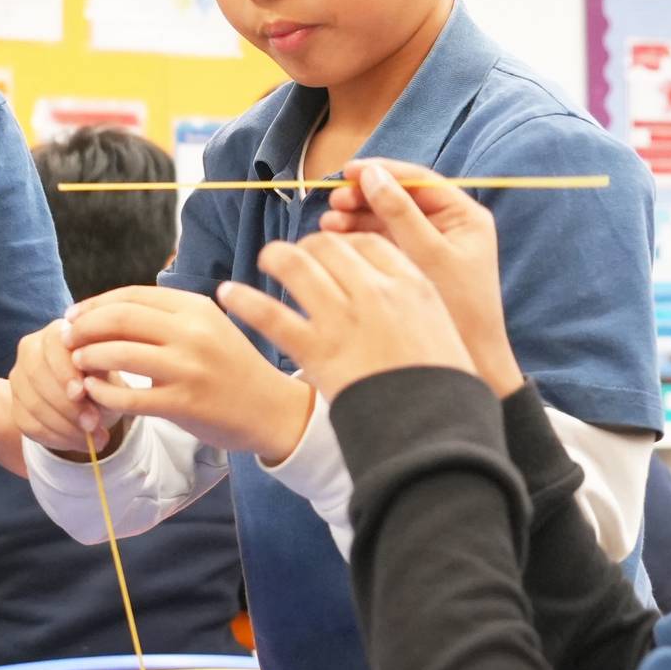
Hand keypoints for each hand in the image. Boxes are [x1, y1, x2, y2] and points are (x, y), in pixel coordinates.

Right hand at [10, 318, 121, 454]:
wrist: (91, 402)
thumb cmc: (104, 381)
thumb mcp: (110, 375)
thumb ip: (101, 378)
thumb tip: (86, 391)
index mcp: (58, 332)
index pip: (52, 344)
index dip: (65, 370)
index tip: (82, 393)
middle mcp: (32, 349)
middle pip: (37, 374)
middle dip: (66, 404)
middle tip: (92, 423)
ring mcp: (19, 377)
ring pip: (32, 403)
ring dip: (64, 425)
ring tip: (92, 437)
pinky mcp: (16, 405)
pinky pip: (29, 424)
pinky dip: (56, 438)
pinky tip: (78, 443)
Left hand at [64, 286, 311, 461]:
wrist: (271, 410)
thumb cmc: (232, 367)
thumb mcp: (208, 326)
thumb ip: (168, 316)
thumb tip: (110, 308)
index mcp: (195, 307)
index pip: (130, 296)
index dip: (93, 305)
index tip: (73, 316)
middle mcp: (192, 332)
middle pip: (119, 319)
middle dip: (83, 327)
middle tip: (66, 338)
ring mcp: (188, 368)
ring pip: (119, 355)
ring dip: (88, 358)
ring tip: (77, 364)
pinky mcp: (184, 403)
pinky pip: (129, 396)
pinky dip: (103, 392)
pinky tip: (92, 391)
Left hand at [218, 232, 475, 401]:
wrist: (434, 427)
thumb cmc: (441, 386)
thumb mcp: (441, 330)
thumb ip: (412, 304)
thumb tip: (391, 293)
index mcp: (410, 284)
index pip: (367, 243)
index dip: (345, 243)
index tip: (333, 252)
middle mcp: (374, 292)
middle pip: (329, 247)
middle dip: (308, 247)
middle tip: (296, 256)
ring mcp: (343, 319)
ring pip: (297, 267)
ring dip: (276, 258)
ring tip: (266, 261)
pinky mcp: (316, 350)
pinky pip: (271, 315)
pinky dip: (245, 301)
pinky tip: (229, 294)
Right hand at [321, 160, 522, 395]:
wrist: (473, 359)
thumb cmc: (461, 308)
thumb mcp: (428, 254)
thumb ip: (400, 213)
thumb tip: (372, 175)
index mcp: (464, 216)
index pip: (419, 180)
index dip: (383, 172)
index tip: (349, 172)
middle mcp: (449, 226)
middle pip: (399, 197)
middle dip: (364, 197)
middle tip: (335, 202)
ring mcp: (430, 246)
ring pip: (387, 220)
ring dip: (358, 218)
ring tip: (330, 223)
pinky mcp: (414, 266)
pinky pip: (384, 243)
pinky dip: (361, 239)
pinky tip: (338, 240)